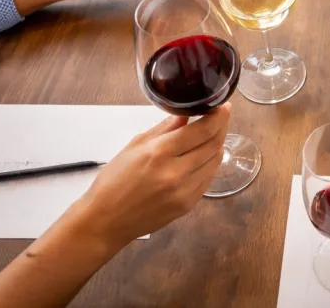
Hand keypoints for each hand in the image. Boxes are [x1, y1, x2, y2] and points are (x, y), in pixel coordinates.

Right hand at [75, 104, 230, 248]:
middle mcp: (176, 172)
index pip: (202, 130)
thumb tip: (187, 113)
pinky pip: (208, 178)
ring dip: (217, 145)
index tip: (224, 106)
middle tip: (220, 117)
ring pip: (215, 161)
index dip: (219, 116)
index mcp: (160, 153)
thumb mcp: (134, 146)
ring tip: (212, 135)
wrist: (105, 222)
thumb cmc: (113, 181)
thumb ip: (164, 128)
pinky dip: (209, 164)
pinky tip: (203, 157)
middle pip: (214, 144)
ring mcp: (184, 191)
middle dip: (221, 127)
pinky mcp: (188, 205)